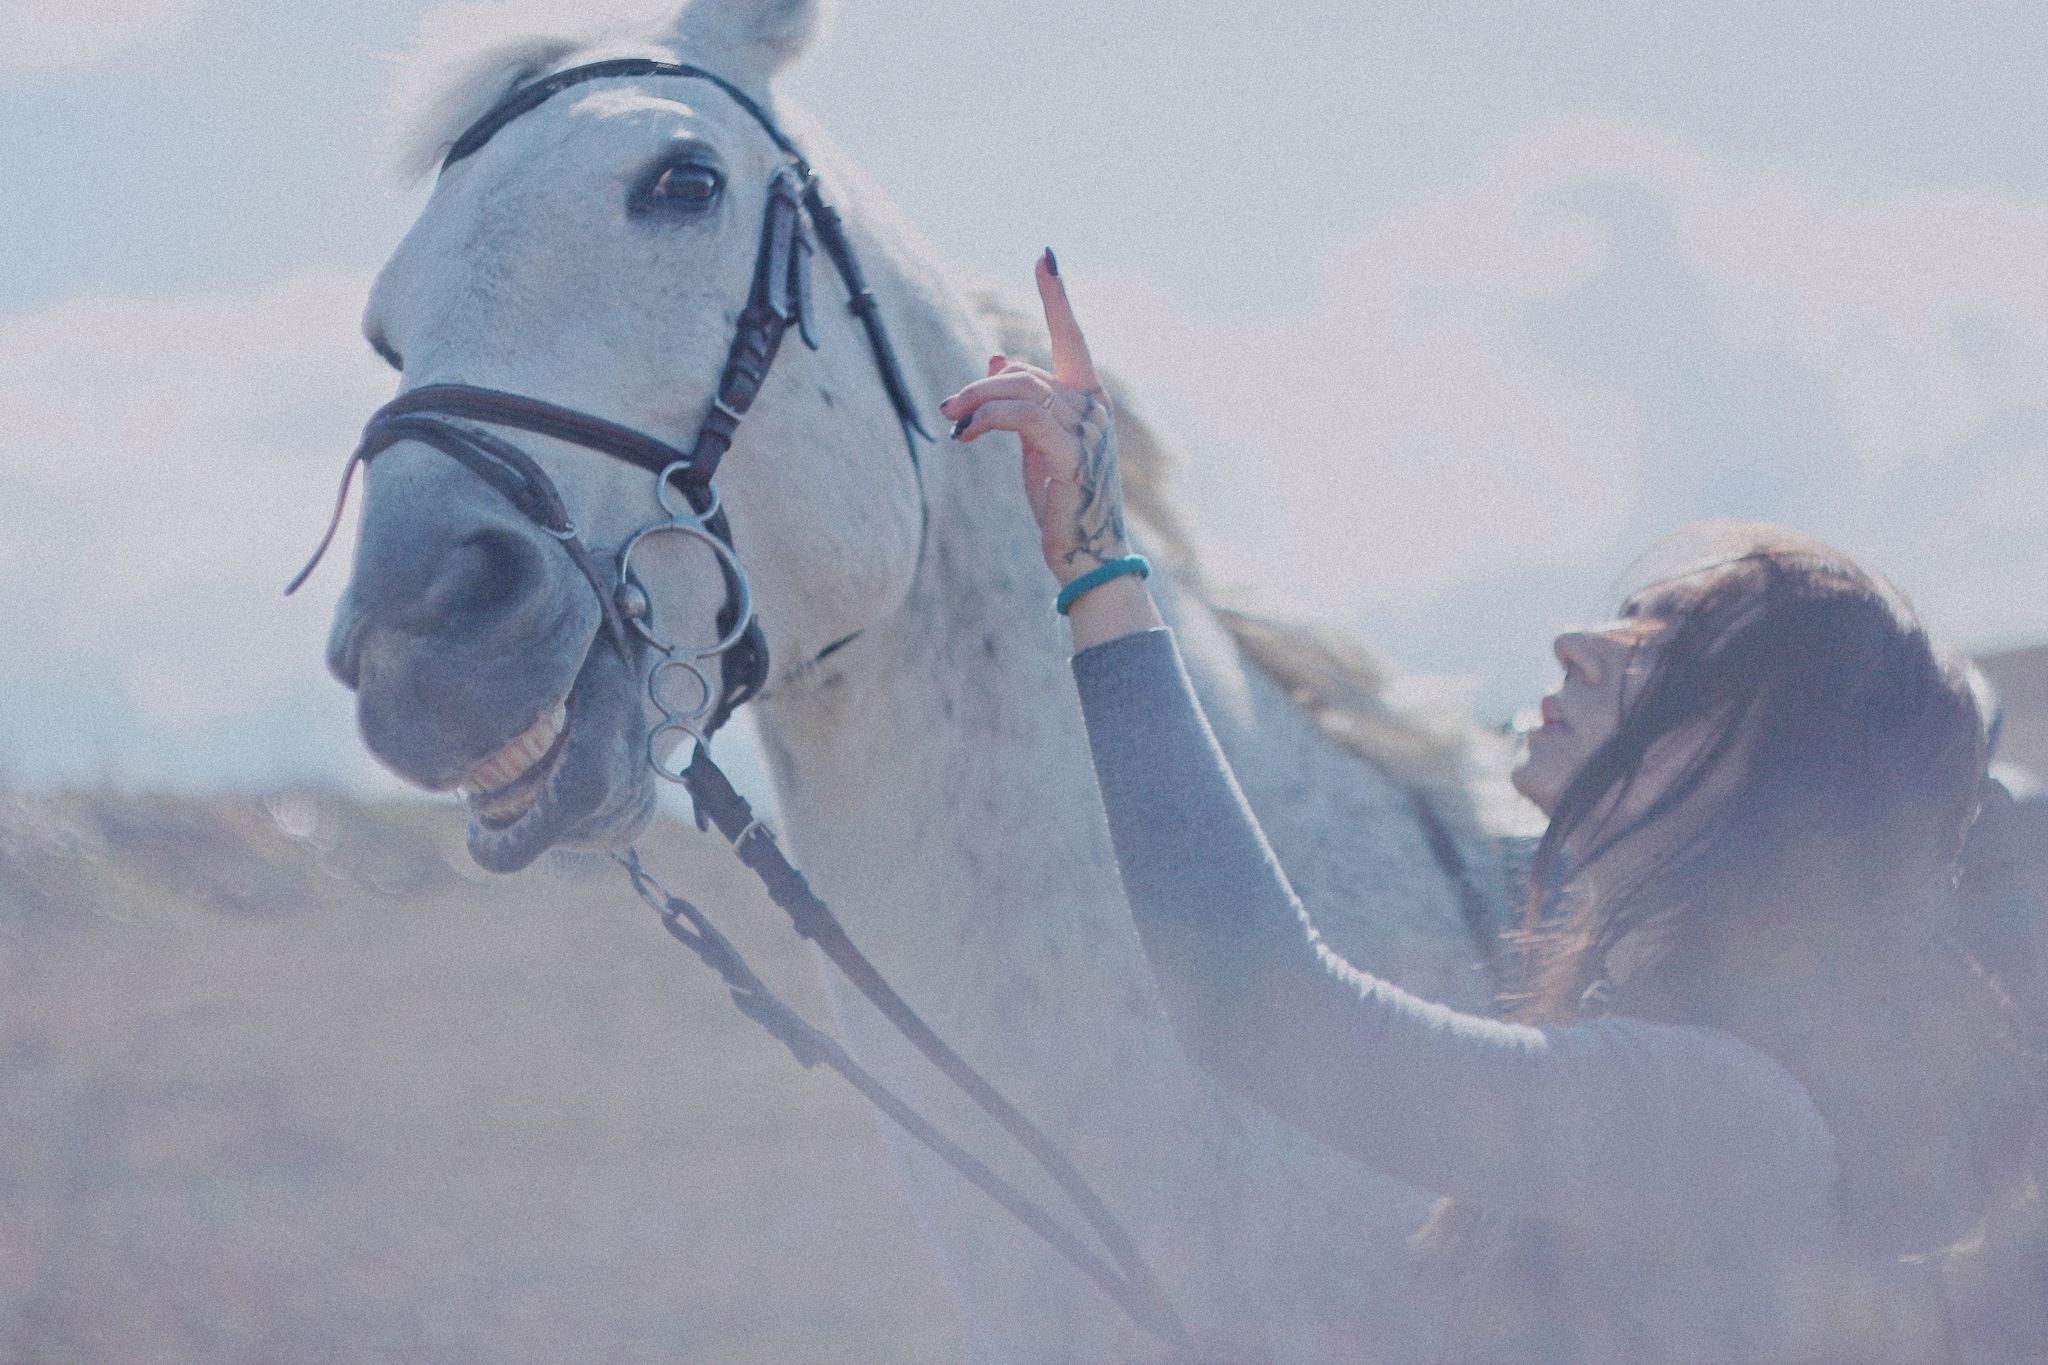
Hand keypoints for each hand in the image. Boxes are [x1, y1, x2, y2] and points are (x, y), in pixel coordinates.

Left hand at [939, 251, 1128, 585]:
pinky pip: (1024, 419)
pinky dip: (989, 419)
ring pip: (1021, 391)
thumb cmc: (1060, 503)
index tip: (1045, 256)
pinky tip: (967, 435)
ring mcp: (1088, 431)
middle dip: (980, 386)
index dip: (1058, 297)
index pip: (1072, 338)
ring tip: (952, 420)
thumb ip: (1019, 403)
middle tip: (947, 407)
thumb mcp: (1034, 445)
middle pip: (1026, 372)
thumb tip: (995, 359)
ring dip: (977, 402)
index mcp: (1090, 401)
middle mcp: (1094, 409)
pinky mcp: (1073, 457)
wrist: (1085, 556)